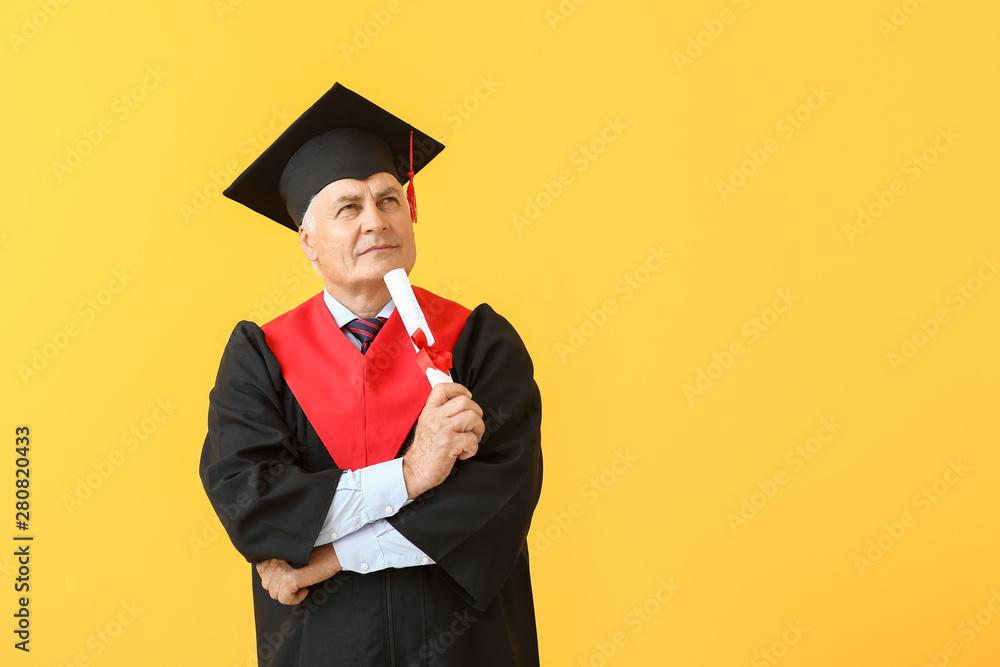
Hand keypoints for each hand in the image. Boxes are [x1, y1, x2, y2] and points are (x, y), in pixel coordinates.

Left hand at [255, 544, 341, 604]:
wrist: (336, 551)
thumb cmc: (320, 551)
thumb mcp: (295, 554)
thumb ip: (280, 560)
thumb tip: (269, 574)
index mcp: (275, 552)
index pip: (261, 568)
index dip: (271, 576)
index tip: (284, 575)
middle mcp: (275, 560)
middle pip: (267, 584)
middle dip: (280, 587)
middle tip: (295, 582)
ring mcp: (282, 569)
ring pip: (275, 593)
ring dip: (288, 593)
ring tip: (301, 585)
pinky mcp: (291, 579)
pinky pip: (284, 598)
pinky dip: (294, 598)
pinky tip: (305, 590)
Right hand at [402, 382, 483, 497]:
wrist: (414, 472)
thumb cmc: (424, 451)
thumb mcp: (427, 425)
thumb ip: (440, 414)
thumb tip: (463, 406)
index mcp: (429, 411)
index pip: (443, 388)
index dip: (460, 389)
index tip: (468, 397)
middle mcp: (435, 417)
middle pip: (465, 401)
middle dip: (476, 413)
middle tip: (473, 426)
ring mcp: (442, 430)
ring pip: (473, 418)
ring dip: (478, 430)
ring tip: (471, 439)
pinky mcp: (449, 444)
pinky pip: (472, 439)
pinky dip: (473, 449)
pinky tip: (464, 453)